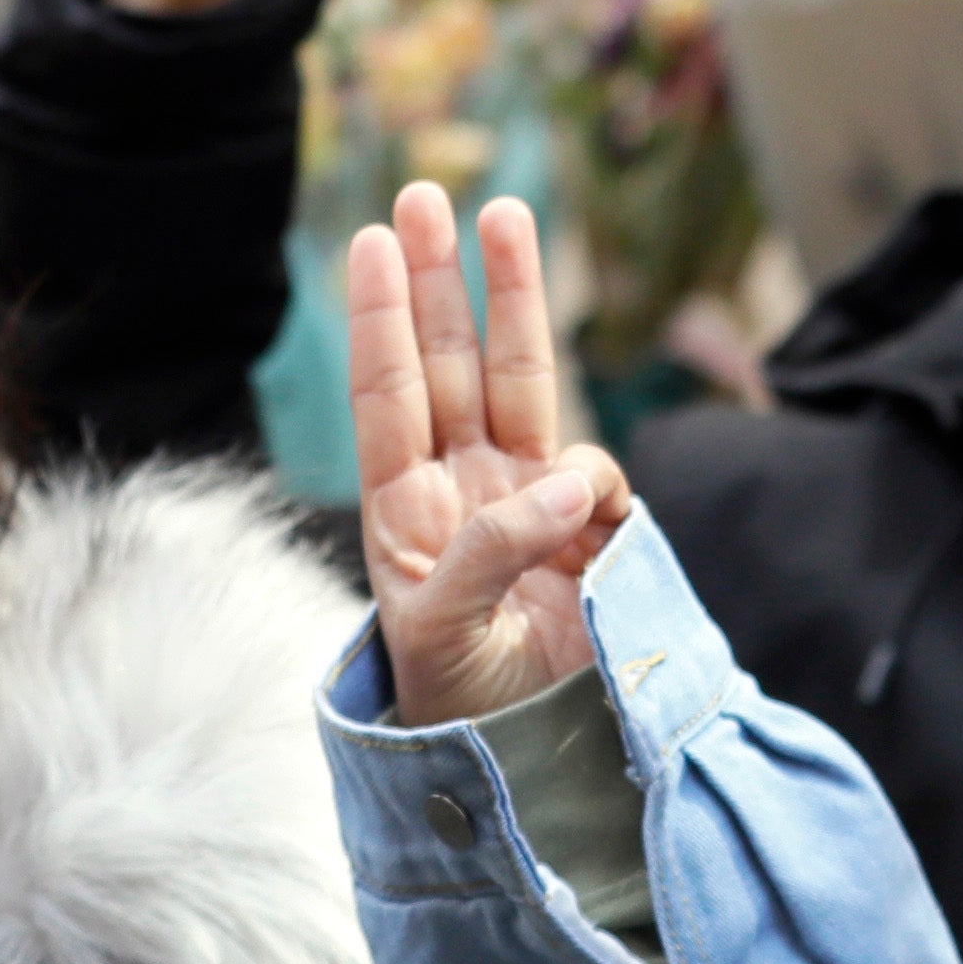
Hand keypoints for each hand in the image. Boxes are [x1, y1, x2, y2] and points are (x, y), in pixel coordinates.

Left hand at [348, 184, 634, 726]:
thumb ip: (492, 549)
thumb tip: (567, 478)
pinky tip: (583, 518)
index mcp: (402, 513)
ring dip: (509, 299)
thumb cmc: (462, 707)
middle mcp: (460, 490)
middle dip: (438, 280)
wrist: (542, 766)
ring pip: (518, 379)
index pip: (387, 395)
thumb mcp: (442, 633)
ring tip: (502, 213)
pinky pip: (593, 474)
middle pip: (447, 363)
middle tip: (424, 196)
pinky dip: (590, 479)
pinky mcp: (592, 527)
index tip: (369, 240)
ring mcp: (528, 501)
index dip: (380, 318)